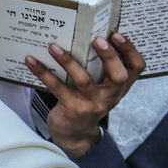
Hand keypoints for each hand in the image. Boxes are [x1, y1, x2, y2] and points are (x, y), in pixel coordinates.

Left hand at [27, 33, 144, 156]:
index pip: (136, 68)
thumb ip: (100, 69)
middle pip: (118, 76)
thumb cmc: (87, 101)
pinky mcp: (73, 108)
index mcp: (120, 86)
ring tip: (53, 46)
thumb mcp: (101, 88)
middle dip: (109, 56)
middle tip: (97, 39)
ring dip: (68, 61)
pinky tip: (31, 60)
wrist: (75, 133)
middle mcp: (110, 95)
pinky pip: (57, 88)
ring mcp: (92, 103)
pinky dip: (43, 73)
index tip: (117, 34)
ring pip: (84, 80)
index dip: (130, 51)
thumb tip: (83, 35)